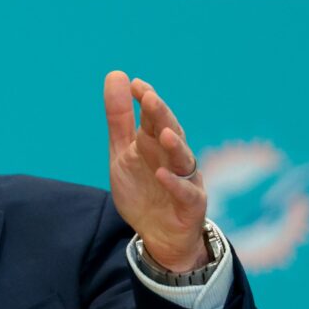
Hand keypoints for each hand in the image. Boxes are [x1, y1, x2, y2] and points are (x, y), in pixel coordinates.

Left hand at [102, 70, 208, 272]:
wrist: (158, 234)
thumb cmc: (143, 188)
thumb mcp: (123, 152)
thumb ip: (119, 118)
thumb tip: (116, 74)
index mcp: (156, 143)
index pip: (153, 117)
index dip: (146, 100)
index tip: (135, 85)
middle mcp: (173, 157)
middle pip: (170, 132)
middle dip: (160, 116)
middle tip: (149, 98)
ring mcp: (185, 180)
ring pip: (183, 159)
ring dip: (174, 146)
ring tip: (163, 134)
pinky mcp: (191, 205)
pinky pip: (186, 193)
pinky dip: (175, 184)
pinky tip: (162, 174)